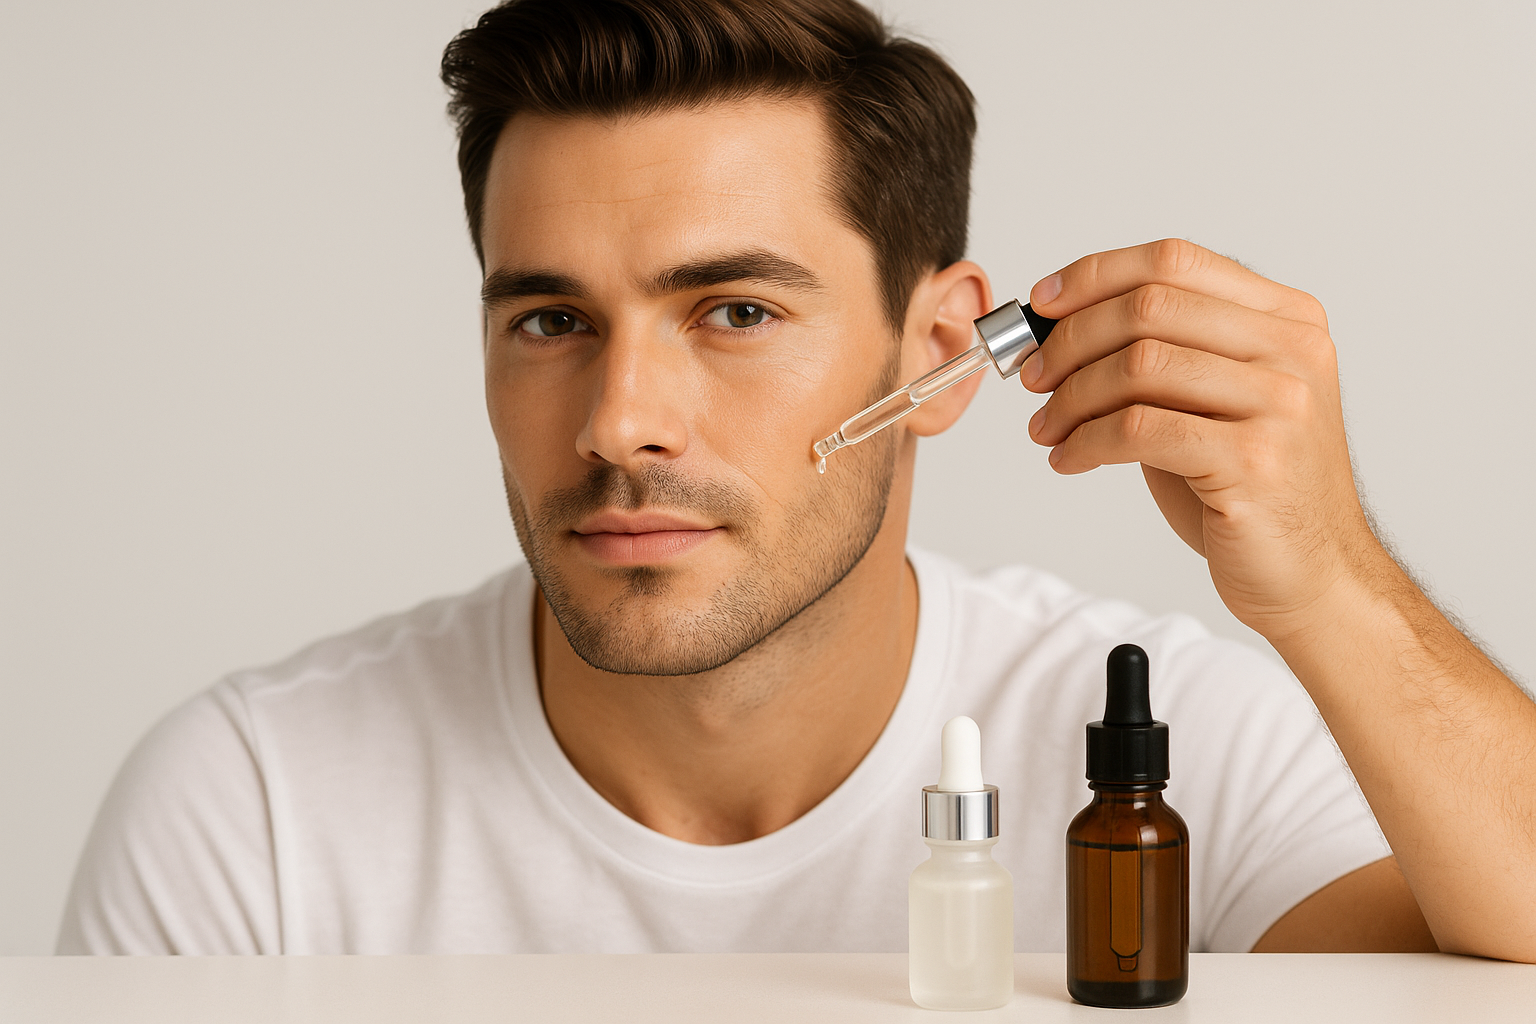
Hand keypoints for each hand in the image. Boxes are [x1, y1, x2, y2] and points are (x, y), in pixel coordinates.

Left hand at [1022, 238, 1385, 641]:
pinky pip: (1138, 430)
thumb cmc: (1249, 488)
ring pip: (1139, 365)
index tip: (1041, 304)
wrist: (1314, 574)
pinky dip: (1085, 442)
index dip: (1094, 276)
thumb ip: (1161, 354)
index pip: (1174, 261)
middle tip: (1033, 376)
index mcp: (1286, 319)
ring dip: (1071, 396)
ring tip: (1046, 428)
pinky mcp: (1253, 461)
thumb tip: (1058, 327)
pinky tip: (1069, 458)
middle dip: (1070, 339)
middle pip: (1149, 306)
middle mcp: (1292, 350)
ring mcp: (1280, 404)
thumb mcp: (1212, 401)